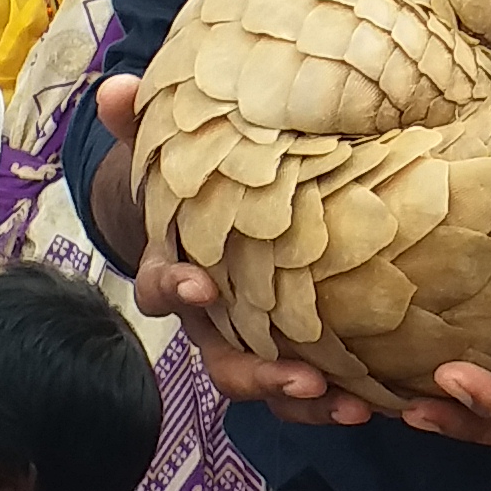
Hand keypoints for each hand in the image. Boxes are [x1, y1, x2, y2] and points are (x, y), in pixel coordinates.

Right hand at [103, 75, 372, 429]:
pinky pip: (308, 391)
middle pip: (223, 363)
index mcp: (175, 272)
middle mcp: (211, 322)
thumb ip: (141, 125)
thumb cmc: (194, 186)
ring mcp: (252, 344)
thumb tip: (115, 85)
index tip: (198, 282)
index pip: (160, 288)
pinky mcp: (293, 354)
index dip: (174, 288)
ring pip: (268, 387)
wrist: (213, 219)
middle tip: (299, 377)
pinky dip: (335, 401)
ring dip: (305, 402)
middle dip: (258, 376)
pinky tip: (374, 402)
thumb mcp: (167, 153)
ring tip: (350, 405)